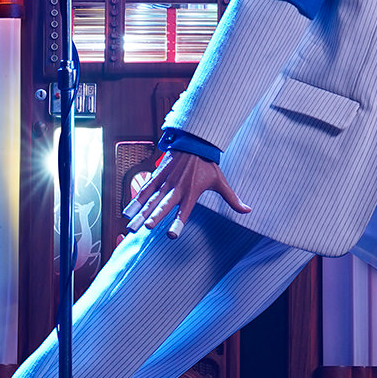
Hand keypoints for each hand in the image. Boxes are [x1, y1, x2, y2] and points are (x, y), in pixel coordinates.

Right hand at [125, 150, 250, 235]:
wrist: (194, 141)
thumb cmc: (208, 164)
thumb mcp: (221, 181)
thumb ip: (232, 199)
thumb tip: (248, 210)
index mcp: (191, 193)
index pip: (183, 212)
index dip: (177, 224)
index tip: (170, 236)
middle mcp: (176, 189)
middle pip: (163, 206)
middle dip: (154, 217)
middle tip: (145, 228)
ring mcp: (165, 182)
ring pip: (150, 200)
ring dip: (141, 213)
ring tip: (131, 226)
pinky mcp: (157, 175)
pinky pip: (145, 189)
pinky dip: (136, 200)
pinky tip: (128, 212)